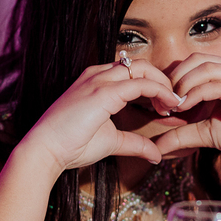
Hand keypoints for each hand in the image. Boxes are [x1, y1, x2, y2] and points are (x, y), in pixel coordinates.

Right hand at [22, 58, 182, 174]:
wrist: (45, 150)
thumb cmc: (71, 145)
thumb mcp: (111, 141)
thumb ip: (135, 144)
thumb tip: (156, 155)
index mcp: (96, 80)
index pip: (132, 71)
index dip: (154, 85)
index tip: (166, 105)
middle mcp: (98, 74)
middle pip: (140, 65)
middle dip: (162, 80)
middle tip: (175, 102)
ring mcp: (100, 80)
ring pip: (143, 68)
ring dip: (163, 84)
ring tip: (173, 104)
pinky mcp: (104, 92)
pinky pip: (141, 84)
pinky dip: (160, 92)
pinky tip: (168, 106)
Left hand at [153, 54, 220, 167]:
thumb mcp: (208, 135)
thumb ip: (183, 135)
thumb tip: (156, 147)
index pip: (191, 63)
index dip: (171, 79)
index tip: (158, 103)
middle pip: (195, 59)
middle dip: (173, 79)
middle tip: (162, 103)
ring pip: (205, 68)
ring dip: (183, 85)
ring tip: (173, 106)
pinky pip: (218, 85)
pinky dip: (197, 94)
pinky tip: (186, 107)